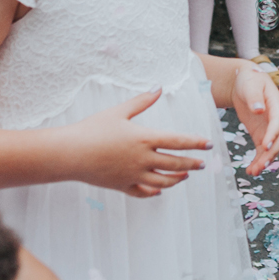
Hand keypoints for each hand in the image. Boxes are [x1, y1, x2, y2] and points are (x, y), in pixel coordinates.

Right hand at [67, 88, 208, 197]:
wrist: (69, 153)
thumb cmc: (93, 129)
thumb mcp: (119, 111)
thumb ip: (142, 101)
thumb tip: (159, 87)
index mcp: (144, 138)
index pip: (178, 141)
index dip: (195, 143)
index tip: (208, 144)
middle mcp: (142, 159)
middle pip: (175, 163)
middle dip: (192, 163)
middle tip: (203, 163)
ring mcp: (133, 175)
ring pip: (163, 181)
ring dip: (177, 178)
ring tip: (185, 175)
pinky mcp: (121, 186)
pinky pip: (143, 192)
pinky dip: (154, 192)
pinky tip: (160, 190)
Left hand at [231, 63, 278, 176]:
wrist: (244, 82)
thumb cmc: (249, 80)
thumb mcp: (251, 84)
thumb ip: (255, 97)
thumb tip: (259, 110)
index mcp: (277, 104)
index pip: (278, 121)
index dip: (273, 134)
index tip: (265, 146)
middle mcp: (277, 118)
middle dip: (271, 153)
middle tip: (260, 166)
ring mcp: (270, 128)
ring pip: (272, 148)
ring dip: (265, 161)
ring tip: (253, 172)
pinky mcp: (261, 134)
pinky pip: (263, 150)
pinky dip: (258, 160)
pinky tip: (250, 170)